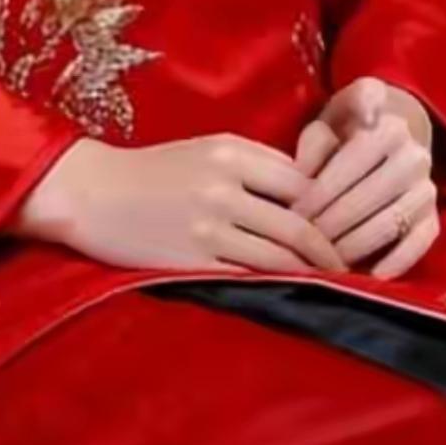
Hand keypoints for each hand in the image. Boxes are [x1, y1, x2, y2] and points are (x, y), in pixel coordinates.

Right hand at [15, 133, 346, 275]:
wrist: (89, 193)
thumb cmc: (151, 171)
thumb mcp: (205, 150)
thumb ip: (254, 165)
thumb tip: (308, 193)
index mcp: (230, 153)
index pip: (301, 182)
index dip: (332, 206)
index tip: (352, 224)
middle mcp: (223, 186)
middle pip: (299, 223)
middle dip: (332, 249)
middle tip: (356, 267)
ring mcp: (207, 225)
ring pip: (278, 255)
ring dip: (312, 273)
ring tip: (334, 286)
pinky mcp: (190, 259)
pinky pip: (246, 276)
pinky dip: (275, 286)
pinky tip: (292, 294)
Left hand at [291, 77, 439, 278]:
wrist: (388, 139)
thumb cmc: (346, 133)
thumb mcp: (328, 124)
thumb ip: (315, 142)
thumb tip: (303, 171)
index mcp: (390, 128)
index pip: (351, 163)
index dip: (320, 191)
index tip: (294, 211)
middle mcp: (415, 156)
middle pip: (370, 196)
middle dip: (332, 223)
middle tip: (303, 242)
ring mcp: (428, 188)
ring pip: (392, 221)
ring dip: (356, 244)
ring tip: (326, 259)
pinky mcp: (434, 216)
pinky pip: (421, 241)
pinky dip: (400, 259)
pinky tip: (374, 274)